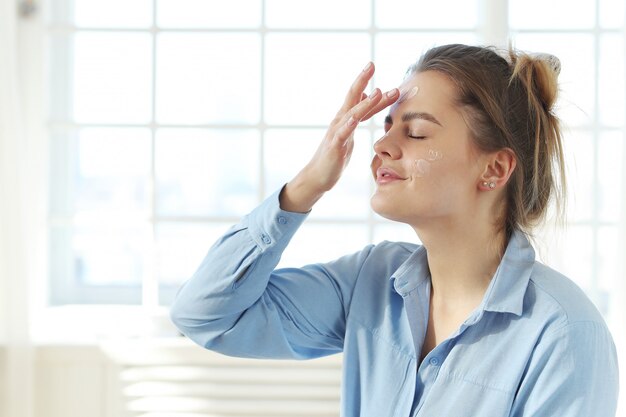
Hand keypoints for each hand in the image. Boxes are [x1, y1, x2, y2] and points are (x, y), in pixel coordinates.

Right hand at [280, 62, 398, 212]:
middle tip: (371, 64)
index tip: (381, 71)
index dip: (373, 87)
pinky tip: (354, 118)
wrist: (318, 176)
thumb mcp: (349, 133)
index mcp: (346, 119)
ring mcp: (336, 133)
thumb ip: (358, 117)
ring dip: (365, 103)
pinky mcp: (334, 146)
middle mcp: (340, 121)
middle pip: (352, 97)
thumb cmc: (335, 156)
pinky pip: (342, 133)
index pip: (361, 99)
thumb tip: (366, 98)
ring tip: (377, 92)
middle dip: (362, 80)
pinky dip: (348, 124)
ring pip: (351, 114)